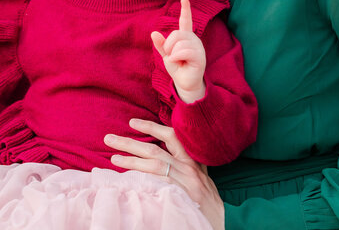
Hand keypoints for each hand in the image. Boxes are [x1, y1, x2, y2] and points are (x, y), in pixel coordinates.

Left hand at [104, 119, 224, 229]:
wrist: (226, 219)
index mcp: (191, 160)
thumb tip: (163, 154)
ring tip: (113, 158)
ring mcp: (183, 183)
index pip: (171, 136)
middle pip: (154, 150)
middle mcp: (187, 168)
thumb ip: (185, 163)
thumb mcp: (200, 176)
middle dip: (130, 143)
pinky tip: (128, 181)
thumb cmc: (209, 200)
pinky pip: (157, 186)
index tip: (132, 122)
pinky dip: (142, 181)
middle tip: (109, 138)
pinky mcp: (179, 196)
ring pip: (154, 166)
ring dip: (131, 160)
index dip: (151, 127)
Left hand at [151, 0, 205, 102]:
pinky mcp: (199, 56)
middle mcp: (193, 39)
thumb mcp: (166, 55)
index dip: (185, 9)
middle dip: (169, 46)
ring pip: (179, 43)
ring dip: (173, 54)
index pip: (186, 20)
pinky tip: (179, 63)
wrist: (185, 83)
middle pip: (176, 34)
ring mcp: (198, 47)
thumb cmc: (177, 68)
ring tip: (178, 61)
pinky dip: (176, 57)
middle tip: (172, 56)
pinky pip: (183, 51)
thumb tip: (153, 32)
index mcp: (186, 37)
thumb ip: (161, 44)